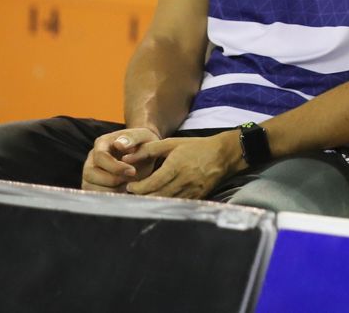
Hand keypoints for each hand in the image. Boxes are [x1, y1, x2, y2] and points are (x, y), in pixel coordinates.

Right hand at [81, 126, 159, 191]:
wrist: (144, 156)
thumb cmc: (143, 144)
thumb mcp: (143, 136)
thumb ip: (133, 138)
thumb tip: (119, 143)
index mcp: (102, 143)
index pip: (100, 156)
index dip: (115, 167)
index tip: (132, 171)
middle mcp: (92, 158)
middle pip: (89, 173)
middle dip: (112, 179)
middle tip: (130, 179)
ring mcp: (90, 172)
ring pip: (89, 186)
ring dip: (110, 189)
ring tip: (127, 183)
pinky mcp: (92, 185)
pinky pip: (93, 194)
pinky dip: (108, 195)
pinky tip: (122, 189)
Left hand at [124, 131, 242, 199]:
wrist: (223, 154)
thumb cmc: (196, 147)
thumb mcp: (172, 143)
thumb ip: (148, 149)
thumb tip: (126, 157)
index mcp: (175, 166)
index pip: (151, 184)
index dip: (137, 188)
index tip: (129, 186)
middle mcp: (183, 181)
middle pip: (156, 195)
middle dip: (140, 197)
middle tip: (131, 194)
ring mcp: (191, 191)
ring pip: (165, 202)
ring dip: (151, 201)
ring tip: (142, 197)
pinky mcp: (196, 197)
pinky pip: (176, 205)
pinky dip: (165, 204)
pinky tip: (159, 200)